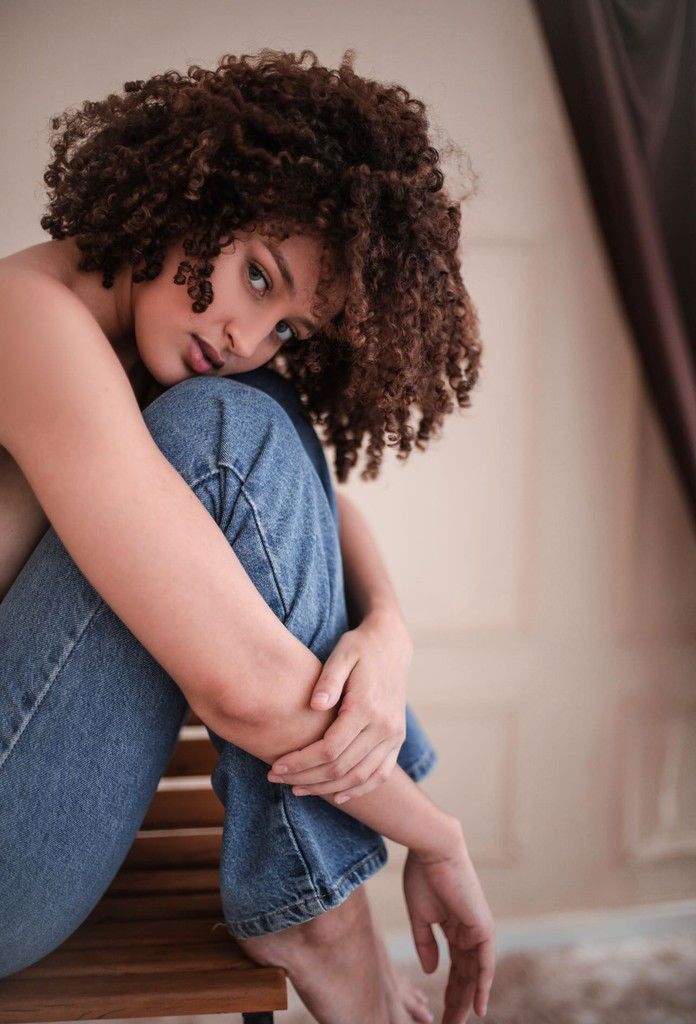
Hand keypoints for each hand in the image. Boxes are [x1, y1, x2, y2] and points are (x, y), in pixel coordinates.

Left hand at [266, 608, 411, 803]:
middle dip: (306, 778)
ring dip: (327, 788)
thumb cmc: (359, 648)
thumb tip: (314, 705)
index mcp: (367, 707)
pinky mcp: (397, 740)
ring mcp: (394, 736)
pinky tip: (336, 796)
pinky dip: (359, 790)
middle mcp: (384, 726)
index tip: (275, 766)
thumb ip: (328, 679)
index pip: (329, 749)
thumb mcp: (342, 654)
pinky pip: (380, 774)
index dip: (300, 762)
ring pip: (359, 777)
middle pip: (342, 768)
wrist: (391, 645)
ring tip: (297, 789)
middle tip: (276, 778)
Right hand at [403, 823, 495, 1022]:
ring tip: (457, 1022)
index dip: (447, 989)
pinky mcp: (483, 928)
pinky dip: (482, 986)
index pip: (453, 966)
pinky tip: (477, 1008)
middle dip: (456, 1000)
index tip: (440, 1013)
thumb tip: (432, 971)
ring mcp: (477, 929)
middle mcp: (468, 930)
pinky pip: (485, 964)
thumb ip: (425, 943)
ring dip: (466, 999)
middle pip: (464, 974)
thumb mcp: (420, 915)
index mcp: (454, 925)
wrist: (433, 850)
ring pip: (474, 974)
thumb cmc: (422, 874)